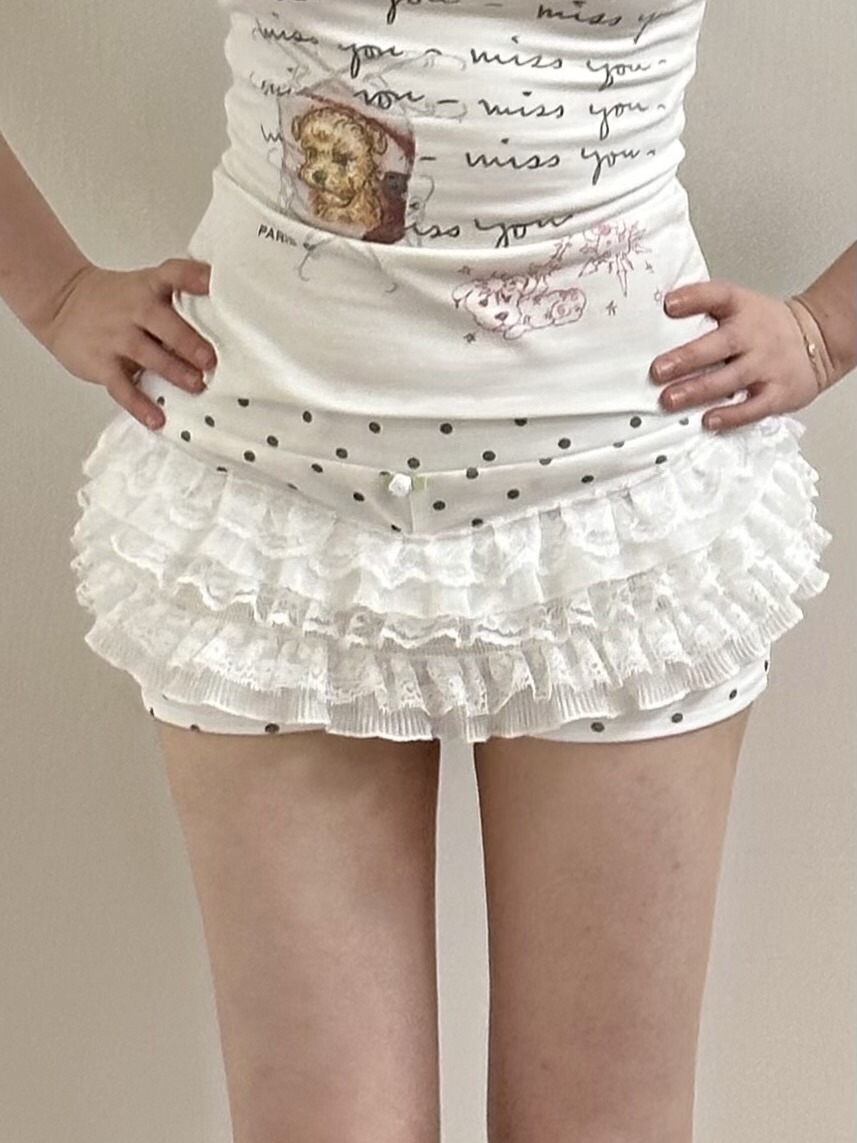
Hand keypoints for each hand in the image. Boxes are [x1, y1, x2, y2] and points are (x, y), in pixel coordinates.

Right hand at [38, 257, 216, 429]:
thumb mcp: (143, 288)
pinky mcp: (101, 364)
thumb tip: (226, 325)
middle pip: (163, 322)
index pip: (173, 274)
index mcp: (149, 287)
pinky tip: (157, 419)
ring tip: (196, 386)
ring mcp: (116, 337)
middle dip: (189, 342)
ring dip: (174, 371)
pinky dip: (139, 405)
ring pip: (147, 355)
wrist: (61, 303)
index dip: (194, 277)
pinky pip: (122, 387)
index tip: (214, 283)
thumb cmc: (117, 301)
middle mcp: (134, 309)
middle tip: (211, 360)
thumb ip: (176, 302)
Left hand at [650, 280, 821, 430]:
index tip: (668, 304)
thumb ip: (705, 310)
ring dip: (698, 390)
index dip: (694, 298)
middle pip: (719, 345)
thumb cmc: (765, 326)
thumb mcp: (740, 307)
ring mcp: (767, 365)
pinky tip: (708, 420)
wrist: (818, 339)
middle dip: (686, 358)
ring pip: (730, 378)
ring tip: (670, 399)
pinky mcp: (778, 393)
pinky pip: (753, 407)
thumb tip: (659, 314)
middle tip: (658, 370)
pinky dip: (731, 415)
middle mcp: (754, 336)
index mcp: (742, 309)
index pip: (719, 296)